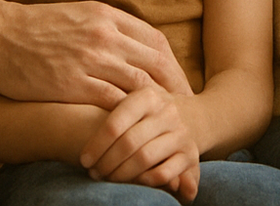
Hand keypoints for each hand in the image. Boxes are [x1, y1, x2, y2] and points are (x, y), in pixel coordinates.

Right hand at [0, 0, 191, 109]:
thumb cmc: (36, 27)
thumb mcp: (79, 13)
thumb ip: (107, 26)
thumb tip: (133, 43)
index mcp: (106, 15)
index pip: (155, 41)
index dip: (172, 64)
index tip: (180, 82)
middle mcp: (103, 34)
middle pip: (155, 63)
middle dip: (175, 86)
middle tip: (185, 106)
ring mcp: (89, 59)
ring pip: (138, 84)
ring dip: (156, 105)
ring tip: (165, 122)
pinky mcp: (72, 83)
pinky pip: (111, 101)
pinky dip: (127, 115)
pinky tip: (134, 126)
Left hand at [79, 84, 201, 202]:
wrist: (195, 116)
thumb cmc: (149, 113)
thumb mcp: (134, 103)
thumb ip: (109, 112)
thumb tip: (86, 144)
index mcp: (148, 96)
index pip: (116, 123)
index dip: (97, 144)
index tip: (84, 160)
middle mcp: (167, 112)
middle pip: (129, 143)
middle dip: (107, 162)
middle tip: (94, 173)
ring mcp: (181, 133)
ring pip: (145, 158)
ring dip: (122, 174)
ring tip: (108, 178)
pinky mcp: (192, 155)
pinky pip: (164, 173)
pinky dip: (146, 181)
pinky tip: (134, 183)